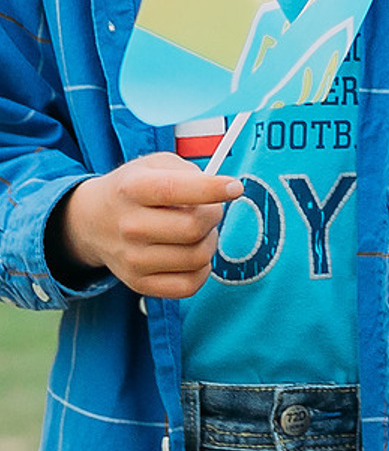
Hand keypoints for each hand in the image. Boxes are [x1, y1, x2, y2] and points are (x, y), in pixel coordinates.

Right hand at [53, 157, 239, 297]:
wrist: (92, 221)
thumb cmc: (135, 189)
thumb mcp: (156, 165)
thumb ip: (189, 172)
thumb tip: (222, 191)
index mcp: (133, 189)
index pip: (174, 190)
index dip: (211, 189)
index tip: (234, 188)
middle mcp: (129, 226)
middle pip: (193, 227)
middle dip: (213, 214)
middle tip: (208, 209)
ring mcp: (131, 259)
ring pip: (197, 257)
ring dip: (209, 241)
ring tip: (197, 231)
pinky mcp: (139, 283)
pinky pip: (189, 285)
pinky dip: (202, 269)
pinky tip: (192, 253)